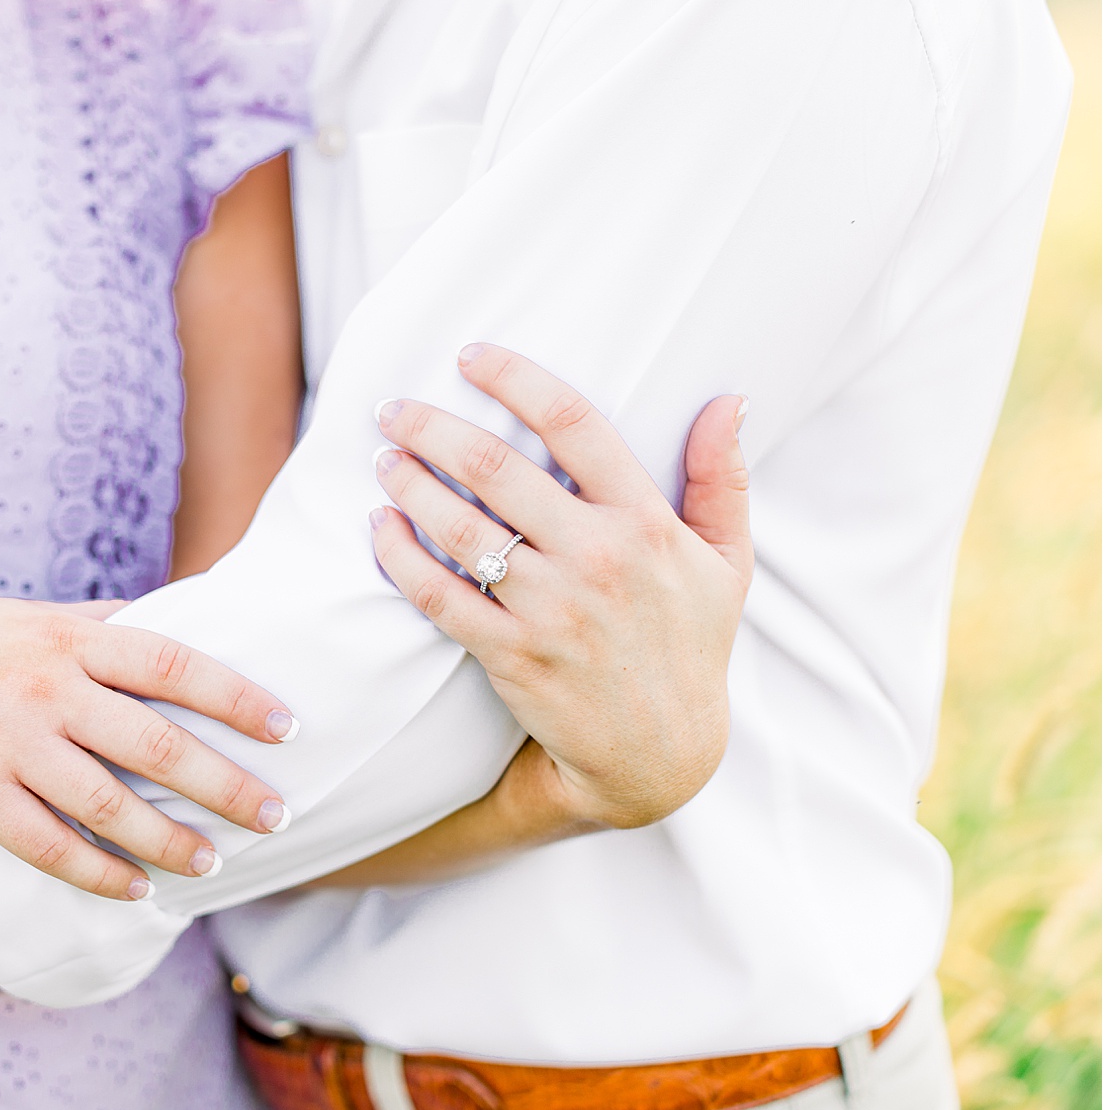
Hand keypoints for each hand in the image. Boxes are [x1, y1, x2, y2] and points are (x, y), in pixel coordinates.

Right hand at [0, 599, 297, 900]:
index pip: (172, 663)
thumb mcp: (21, 618)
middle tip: (276, 813)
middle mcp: (44, 687)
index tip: (287, 725)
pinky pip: (48, 846)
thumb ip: (93, 624)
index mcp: (65, 638)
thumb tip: (172, 617)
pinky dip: (98, 873)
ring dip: (172, 840)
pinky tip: (135, 890)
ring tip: (214, 862)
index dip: (236, 695)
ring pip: (111, 803)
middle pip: (157, 741)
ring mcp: (7, 745)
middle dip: (226, 783)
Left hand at [370, 343, 751, 829]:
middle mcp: (597, 558)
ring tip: (383, 459)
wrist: (660, 754)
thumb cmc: (689, 646)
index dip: (516, 379)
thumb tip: (729, 400)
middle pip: (497, 469)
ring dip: (409, 484)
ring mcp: (550, 609)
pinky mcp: (511, 655)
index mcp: (647, 523)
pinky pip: (439, 595)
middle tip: (394, 408)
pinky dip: (401, 556)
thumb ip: (721, 479)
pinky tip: (379, 527)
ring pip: (460, 527)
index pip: (574, 424)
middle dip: (433, 427)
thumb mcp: (727, 563)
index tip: (470, 355)